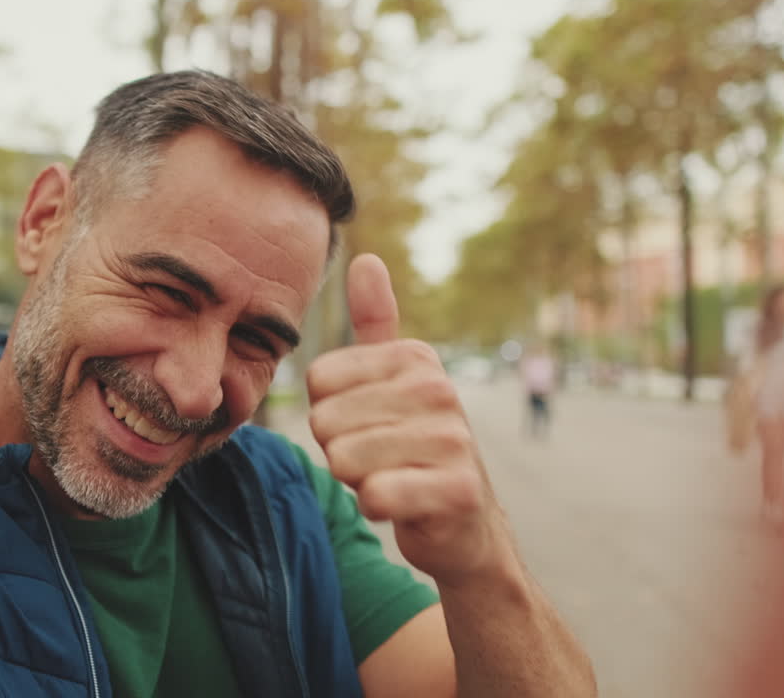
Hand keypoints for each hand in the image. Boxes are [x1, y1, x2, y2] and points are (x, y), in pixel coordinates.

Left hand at [306, 254, 512, 587]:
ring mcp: (453, 439)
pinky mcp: (457, 489)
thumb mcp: (396, 379)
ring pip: (344, 460)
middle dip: (341, 450)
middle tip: (381, 458)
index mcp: (415, 357)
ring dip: (358, 481)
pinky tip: (405, 504)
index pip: (318, 380)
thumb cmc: (415, 447)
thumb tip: (365, 258)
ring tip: (394, 477)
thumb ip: (376, 322)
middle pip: (326, 421)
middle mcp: (438, 389)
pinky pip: (374, 496)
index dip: (330, 413)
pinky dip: (377, 508)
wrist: (465, 524)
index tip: (368, 424)